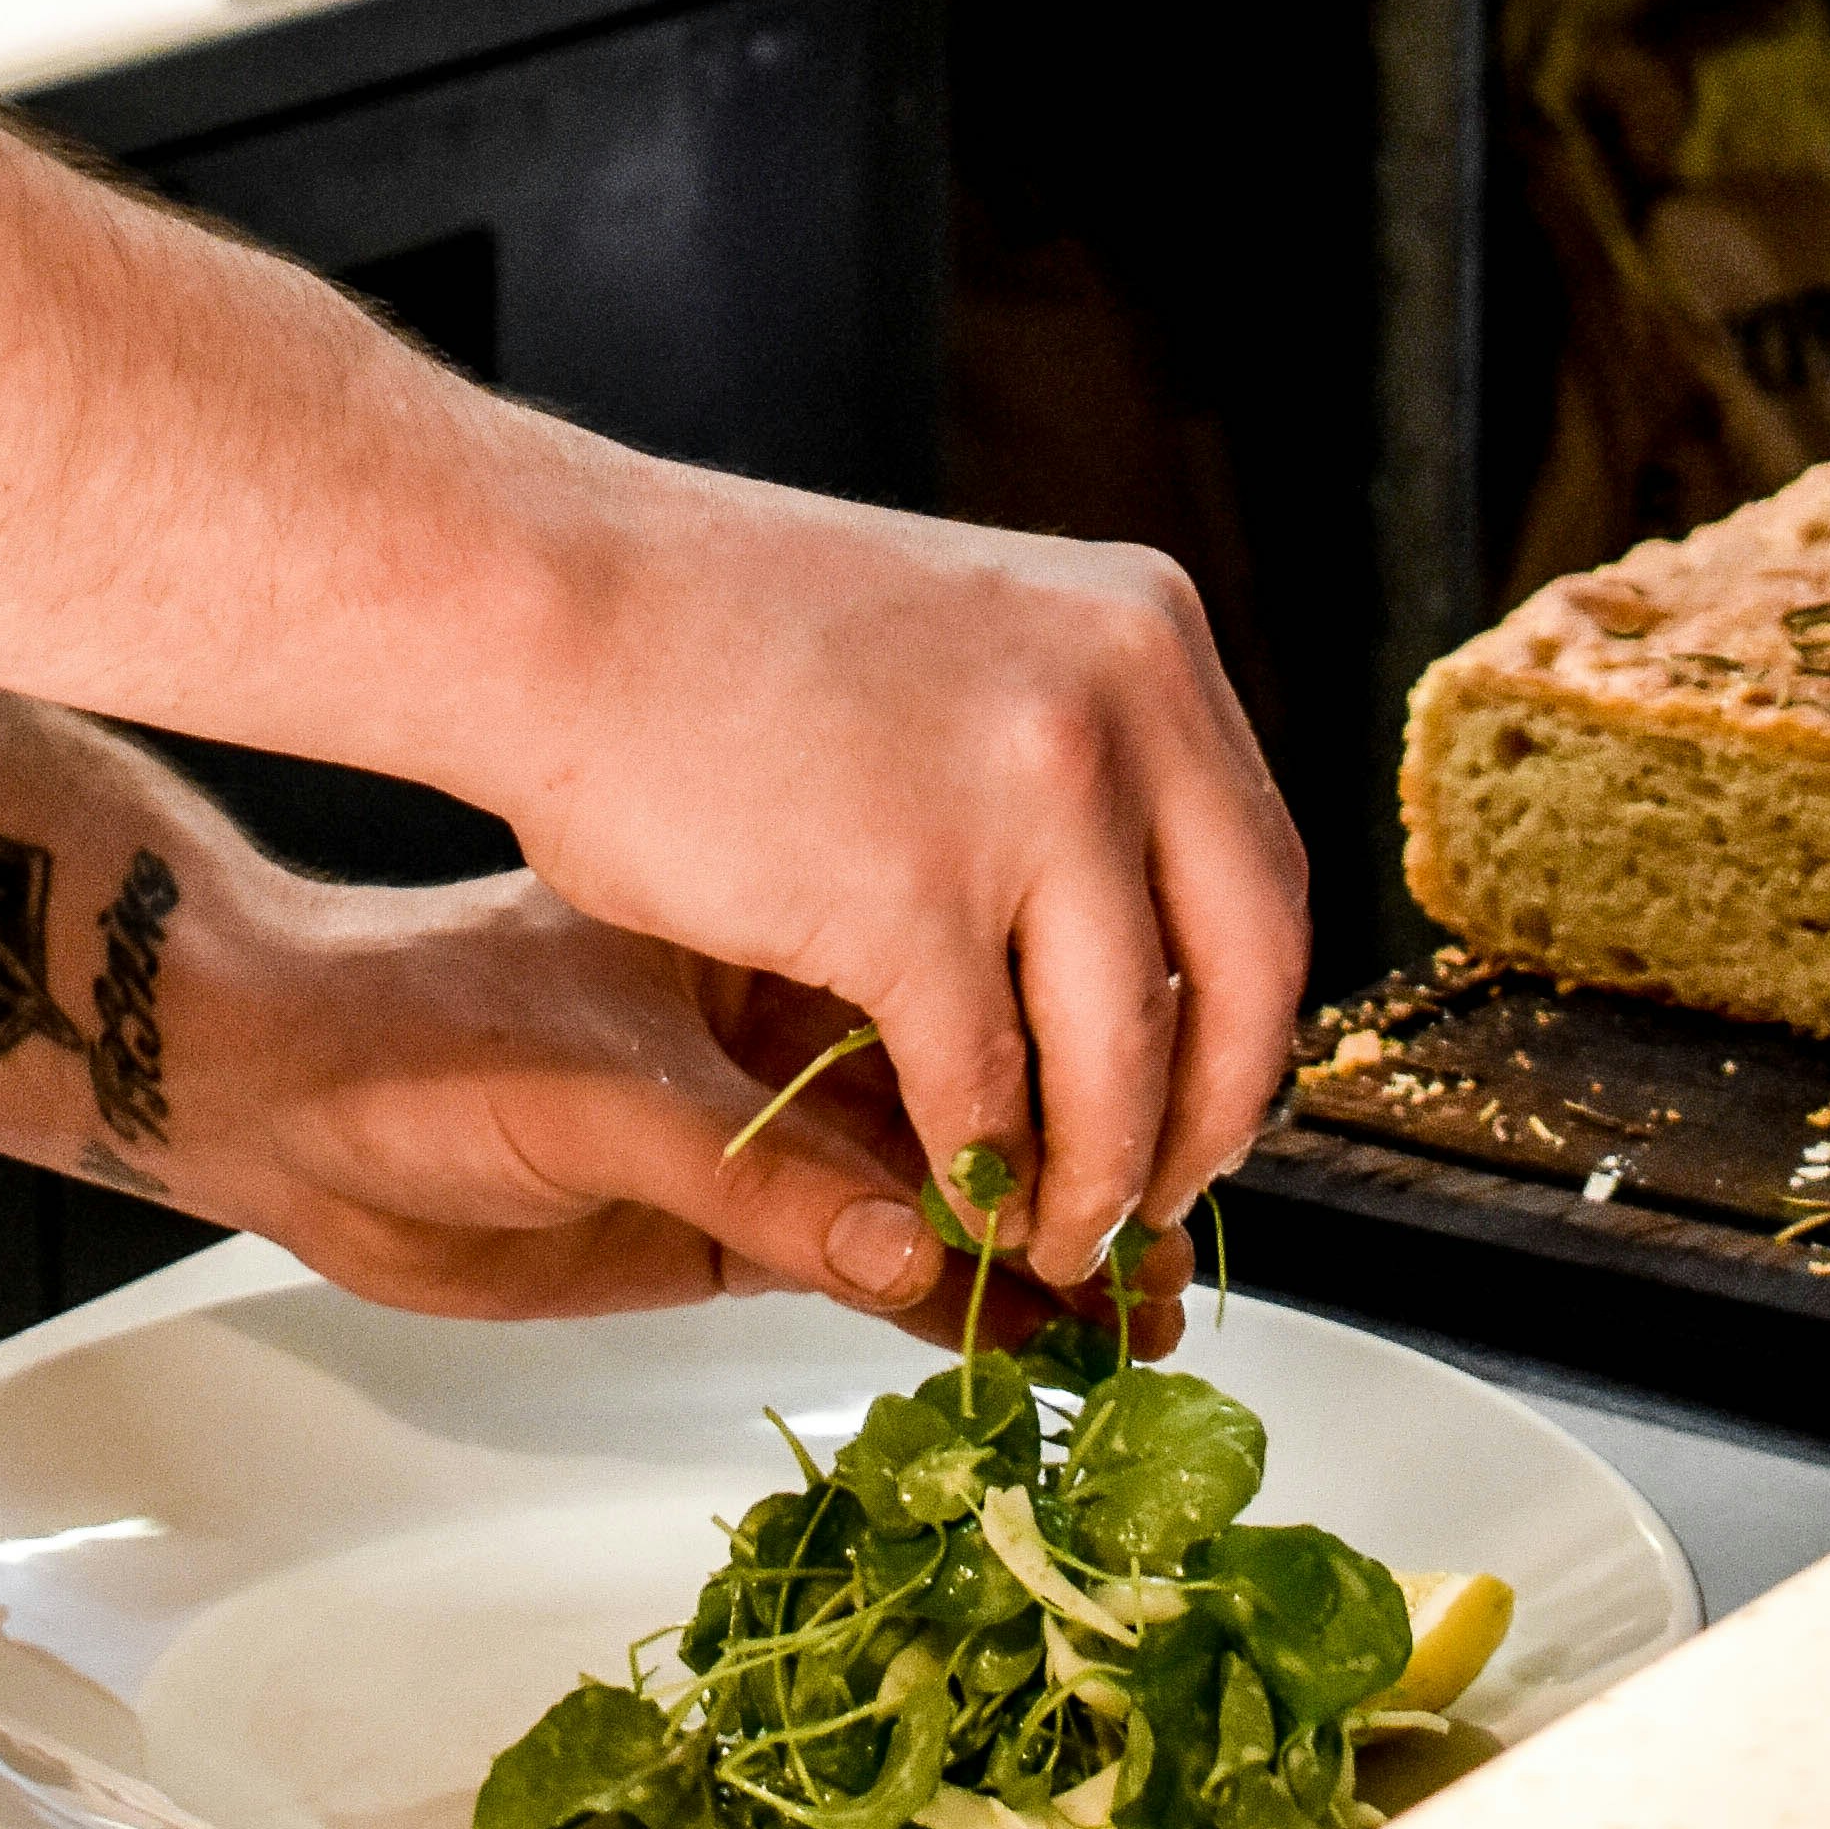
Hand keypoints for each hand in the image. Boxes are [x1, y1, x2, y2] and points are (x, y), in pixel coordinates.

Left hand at [177, 875, 1196, 1344]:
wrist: (294, 1100)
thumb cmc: (422, 1032)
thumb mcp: (596, 1087)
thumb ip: (751, 1180)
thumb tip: (913, 1249)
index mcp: (796, 908)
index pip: (979, 977)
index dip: (1077, 1058)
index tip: (1161, 1129)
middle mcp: (814, 1001)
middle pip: (1003, 1073)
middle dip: (1104, 1152)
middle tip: (1185, 1232)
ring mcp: (790, 1105)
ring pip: (967, 1170)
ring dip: (1059, 1232)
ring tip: (1158, 1304)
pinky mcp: (750, 1208)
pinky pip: (894, 1253)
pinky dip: (973, 1295)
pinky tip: (1054, 1339)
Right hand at [480, 478, 1308, 1292]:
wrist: (565, 596)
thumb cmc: (728, 628)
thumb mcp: (978, 636)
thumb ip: (1079, 746)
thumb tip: (1159, 922)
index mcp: (1149, 632)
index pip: (1264, 870)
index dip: (1247, 1018)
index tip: (1209, 1097)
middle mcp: (1122, 700)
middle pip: (1241, 975)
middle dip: (1202, 1119)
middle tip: (1154, 1196)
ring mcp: (1027, 799)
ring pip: (1120, 1057)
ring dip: (1093, 1177)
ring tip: (1051, 1232)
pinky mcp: (911, 899)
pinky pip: (984, 1089)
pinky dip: (979, 1170)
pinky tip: (954, 1199)